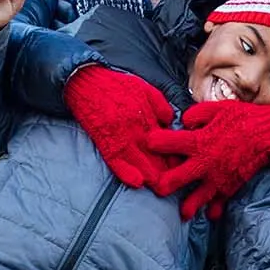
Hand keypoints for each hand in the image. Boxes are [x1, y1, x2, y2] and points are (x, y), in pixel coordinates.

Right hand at [64, 67, 176, 187]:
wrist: (86, 81)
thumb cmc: (116, 85)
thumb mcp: (145, 87)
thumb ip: (160, 105)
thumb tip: (170, 122)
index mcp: (147, 114)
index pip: (166, 140)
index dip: (176, 154)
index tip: (183, 166)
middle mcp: (135, 126)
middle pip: (156, 153)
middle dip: (166, 170)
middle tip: (175, 183)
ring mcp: (119, 134)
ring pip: (139, 160)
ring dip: (150, 175)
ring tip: (160, 188)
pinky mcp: (104, 140)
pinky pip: (116, 160)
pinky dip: (126, 172)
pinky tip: (137, 182)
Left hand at [146, 101, 269, 219]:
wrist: (269, 134)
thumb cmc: (243, 117)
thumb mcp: (218, 108)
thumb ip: (196, 114)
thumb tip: (184, 122)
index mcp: (198, 141)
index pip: (168, 143)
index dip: (155, 142)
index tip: (147, 143)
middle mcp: (204, 163)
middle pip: (176, 179)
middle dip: (163, 184)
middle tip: (156, 187)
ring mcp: (217, 178)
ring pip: (196, 198)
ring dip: (188, 206)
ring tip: (183, 213)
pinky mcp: (230, 186)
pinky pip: (219, 203)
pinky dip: (214, 209)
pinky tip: (210, 214)